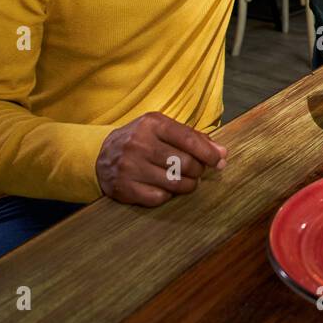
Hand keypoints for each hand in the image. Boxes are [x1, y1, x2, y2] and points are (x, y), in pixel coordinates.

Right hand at [96, 111, 227, 206]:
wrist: (100, 155)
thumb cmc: (141, 140)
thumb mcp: (163, 129)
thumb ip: (194, 138)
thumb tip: (222, 154)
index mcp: (152, 124)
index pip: (189, 140)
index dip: (209, 153)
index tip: (219, 161)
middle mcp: (140, 144)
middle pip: (185, 163)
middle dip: (198, 170)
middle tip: (197, 171)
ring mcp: (130, 167)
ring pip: (175, 183)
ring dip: (188, 185)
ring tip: (187, 180)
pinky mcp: (124, 188)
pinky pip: (159, 198)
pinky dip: (168, 195)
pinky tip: (165, 187)